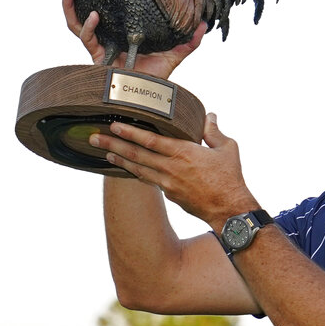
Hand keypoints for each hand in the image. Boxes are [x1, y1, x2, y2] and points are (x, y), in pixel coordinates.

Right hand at [61, 0, 206, 79]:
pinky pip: (86, 38)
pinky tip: (94, 14)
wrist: (148, 98)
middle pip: (83, 11)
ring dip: (69, 4)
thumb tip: (204, 23)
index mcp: (120, 32)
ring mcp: (99, 46)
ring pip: (76, 23)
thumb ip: (188, 40)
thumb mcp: (175, 54)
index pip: (105, 9)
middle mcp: (106, 37)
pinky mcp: (96, 57)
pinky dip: (88, 26)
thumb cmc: (157, 78)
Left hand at [89, 113, 257, 227]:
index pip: (150, 140)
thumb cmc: (230, 178)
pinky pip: (148, 179)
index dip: (130, 132)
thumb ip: (213, 132)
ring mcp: (167, 183)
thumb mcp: (227, 149)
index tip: (114, 124)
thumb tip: (209, 116)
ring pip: (138, 169)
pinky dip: (135, 172)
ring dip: (119, 159)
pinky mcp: (169, 194)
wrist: (229, 209)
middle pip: (136, 154)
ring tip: (103, 151)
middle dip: (113, 144)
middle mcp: (171, 168)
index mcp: (184, 153)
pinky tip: (127, 167)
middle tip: (94, 137)